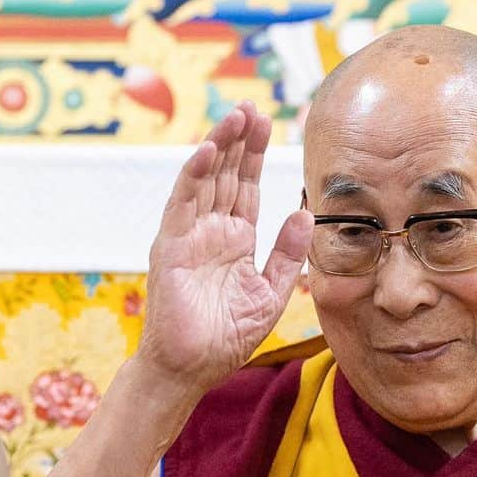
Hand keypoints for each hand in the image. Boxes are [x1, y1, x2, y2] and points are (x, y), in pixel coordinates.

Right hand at [137, 102, 314, 393]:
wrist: (192, 369)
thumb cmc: (226, 338)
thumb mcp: (271, 294)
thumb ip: (287, 255)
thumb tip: (305, 214)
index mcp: (234, 240)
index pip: (245, 187)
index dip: (254, 155)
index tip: (269, 123)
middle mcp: (209, 232)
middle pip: (225, 175)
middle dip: (238, 141)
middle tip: (252, 106)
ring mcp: (188, 237)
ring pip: (203, 181)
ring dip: (218, 147)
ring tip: (235, 117)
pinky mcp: (171, 248)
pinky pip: (182, 206)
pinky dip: (193, 178)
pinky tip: (207, 153)